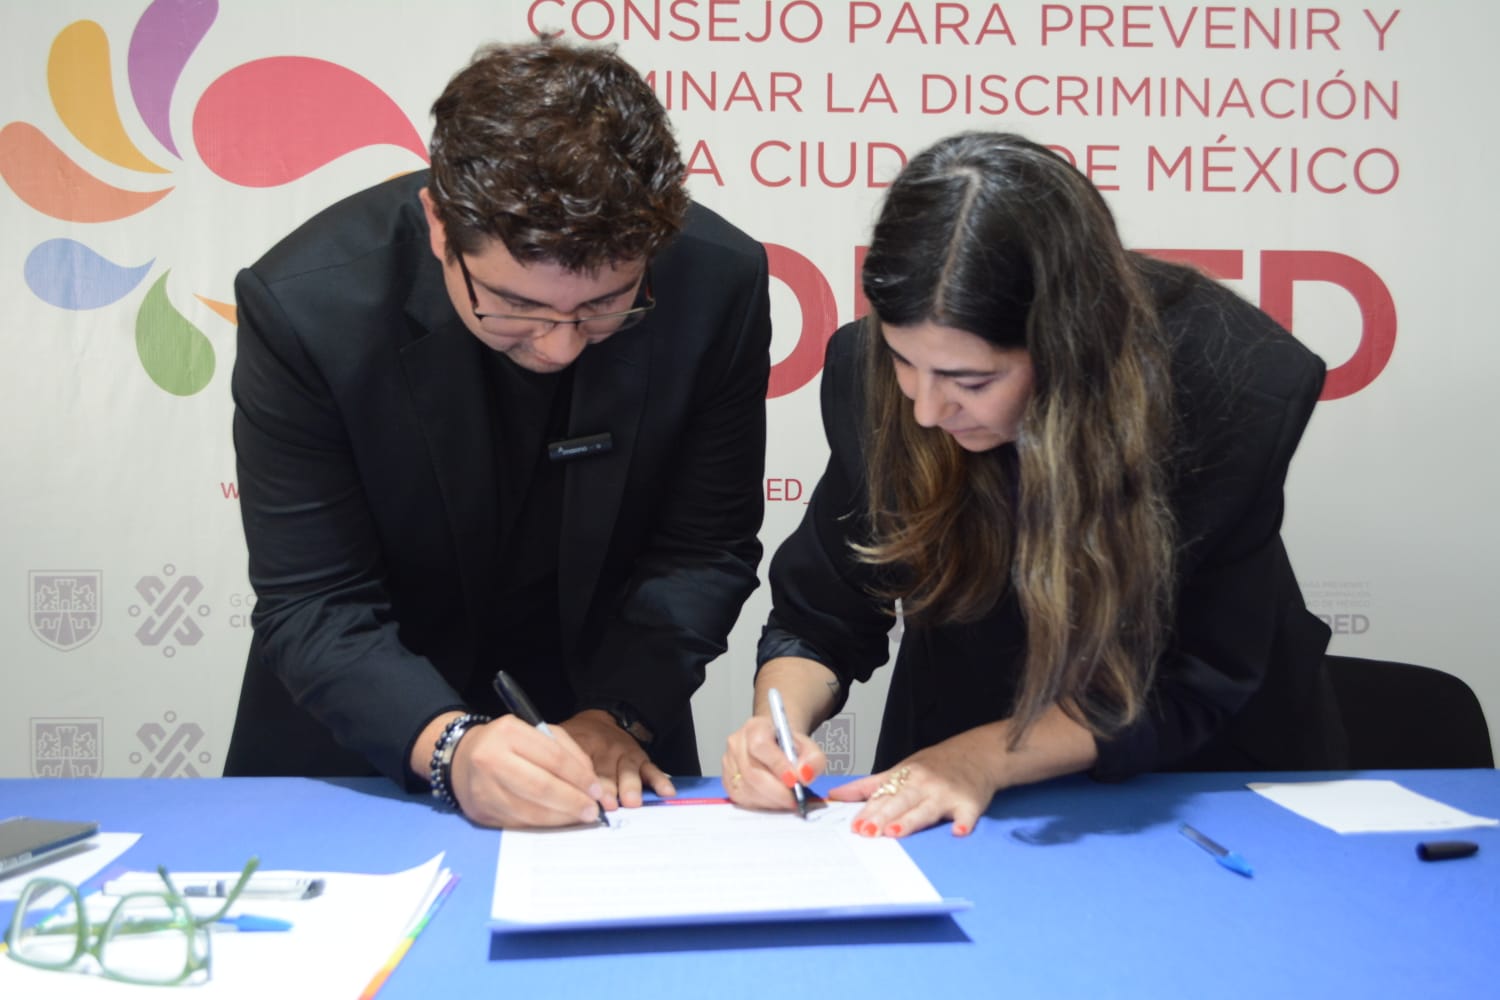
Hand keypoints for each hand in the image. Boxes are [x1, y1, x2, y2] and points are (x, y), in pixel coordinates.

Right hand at [449, 715, 607, 828]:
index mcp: (509, 732)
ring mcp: (483, 787)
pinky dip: (542, 824)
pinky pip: (518, 822)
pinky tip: (557, 821)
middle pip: (540, 786)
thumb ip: (567, 751)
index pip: (553, 757)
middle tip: (591, 810)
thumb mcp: (536, 733)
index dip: (579, 777)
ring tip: (579, 817)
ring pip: (529, 809)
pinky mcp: (481, 811)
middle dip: (572, 801)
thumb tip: (591, 782)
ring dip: (560, 817)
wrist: (461, 758)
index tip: (596, 790)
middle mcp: (492, 758)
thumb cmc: (507, 744)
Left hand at [557, 709, 675, 807]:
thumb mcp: (560, 739)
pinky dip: (659, 781)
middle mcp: (605, 750)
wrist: (604, 720)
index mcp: (582, 744)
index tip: (584, 795)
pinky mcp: (642, 760)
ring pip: (629, 771)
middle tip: (608, 804)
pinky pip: (652, 770)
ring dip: (630, 786)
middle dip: (608, 789)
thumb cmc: (579, 739)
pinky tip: (665, 792)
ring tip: (631, 800)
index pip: (581, 763)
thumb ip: (553, 760)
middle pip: (606, 771)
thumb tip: (539, 788)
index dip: (583, 780)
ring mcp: (625, 755)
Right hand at [721, 714, 824, 810]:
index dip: (777, 765)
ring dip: (771, 800)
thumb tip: (804, 776)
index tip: (794, 780)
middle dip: (777, 791)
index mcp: (755, 727)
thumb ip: (813, 759)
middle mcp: (737, 743)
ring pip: (747, 789)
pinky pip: (743, 799)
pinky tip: (774, 800)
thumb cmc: (788, 745)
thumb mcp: (807, 746)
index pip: (760, 746)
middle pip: (752, 772)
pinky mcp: (727, 781)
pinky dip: (762, 804)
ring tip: (787, 799)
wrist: (775, 744)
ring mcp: (729, 763)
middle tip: (794, 799)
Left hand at [829, 731, 999, 838]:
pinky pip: (967, 815)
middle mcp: (923, 784)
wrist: (977, 753)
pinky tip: (957, 831)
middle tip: (867, 832)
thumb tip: (834, 795)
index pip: (883, 796)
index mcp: (905, 776)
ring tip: (896, 832)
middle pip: (900, 801)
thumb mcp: (899, 770)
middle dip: (883, 816)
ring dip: (911, 820)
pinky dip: (963, 823)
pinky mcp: (970, 803)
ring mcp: (946, 793)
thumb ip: (868, 786)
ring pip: (926, 809)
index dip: (867, 811)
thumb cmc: (934, 766)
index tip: (854, 826)